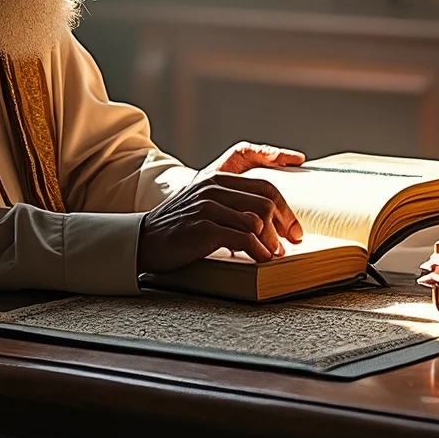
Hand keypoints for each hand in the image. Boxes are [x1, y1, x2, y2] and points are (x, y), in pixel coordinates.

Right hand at [137, 144, 305, 274]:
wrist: (143, 240)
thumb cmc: (178, 227)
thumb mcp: (204, 206)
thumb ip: (231, 206)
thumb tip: (267, 224)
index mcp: (217, 178)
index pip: (264, 186)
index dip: (285, 208)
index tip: (295, 228)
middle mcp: (214, 188)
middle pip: (266, 201)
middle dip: (285, 224)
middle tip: (292, 243)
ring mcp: (209, 207)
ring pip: (258, 221)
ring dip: (271, 241)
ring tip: (274, 254)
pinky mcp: (204, 228)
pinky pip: (243, 238)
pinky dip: (258, 251)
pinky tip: (261, 259)